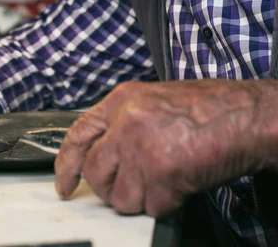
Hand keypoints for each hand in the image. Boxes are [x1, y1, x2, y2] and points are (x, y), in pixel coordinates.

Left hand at [55, 79, 277, 216]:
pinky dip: (168, 204)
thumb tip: (106, 154)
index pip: (79, 133)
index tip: (64, 183)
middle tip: (136, 184)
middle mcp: (126, 121)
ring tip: (167, 177)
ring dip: (143, 198)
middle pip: (96, 174)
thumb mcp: (155, 100)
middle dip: (112, 189)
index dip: (66, 162)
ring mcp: (141, 147)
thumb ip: (125, 122)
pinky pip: (152, 207)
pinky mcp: (161, 173)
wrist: (243, 115)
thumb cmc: (208, 108)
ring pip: (121, 198)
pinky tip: (183, 182)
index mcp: (122, 99)